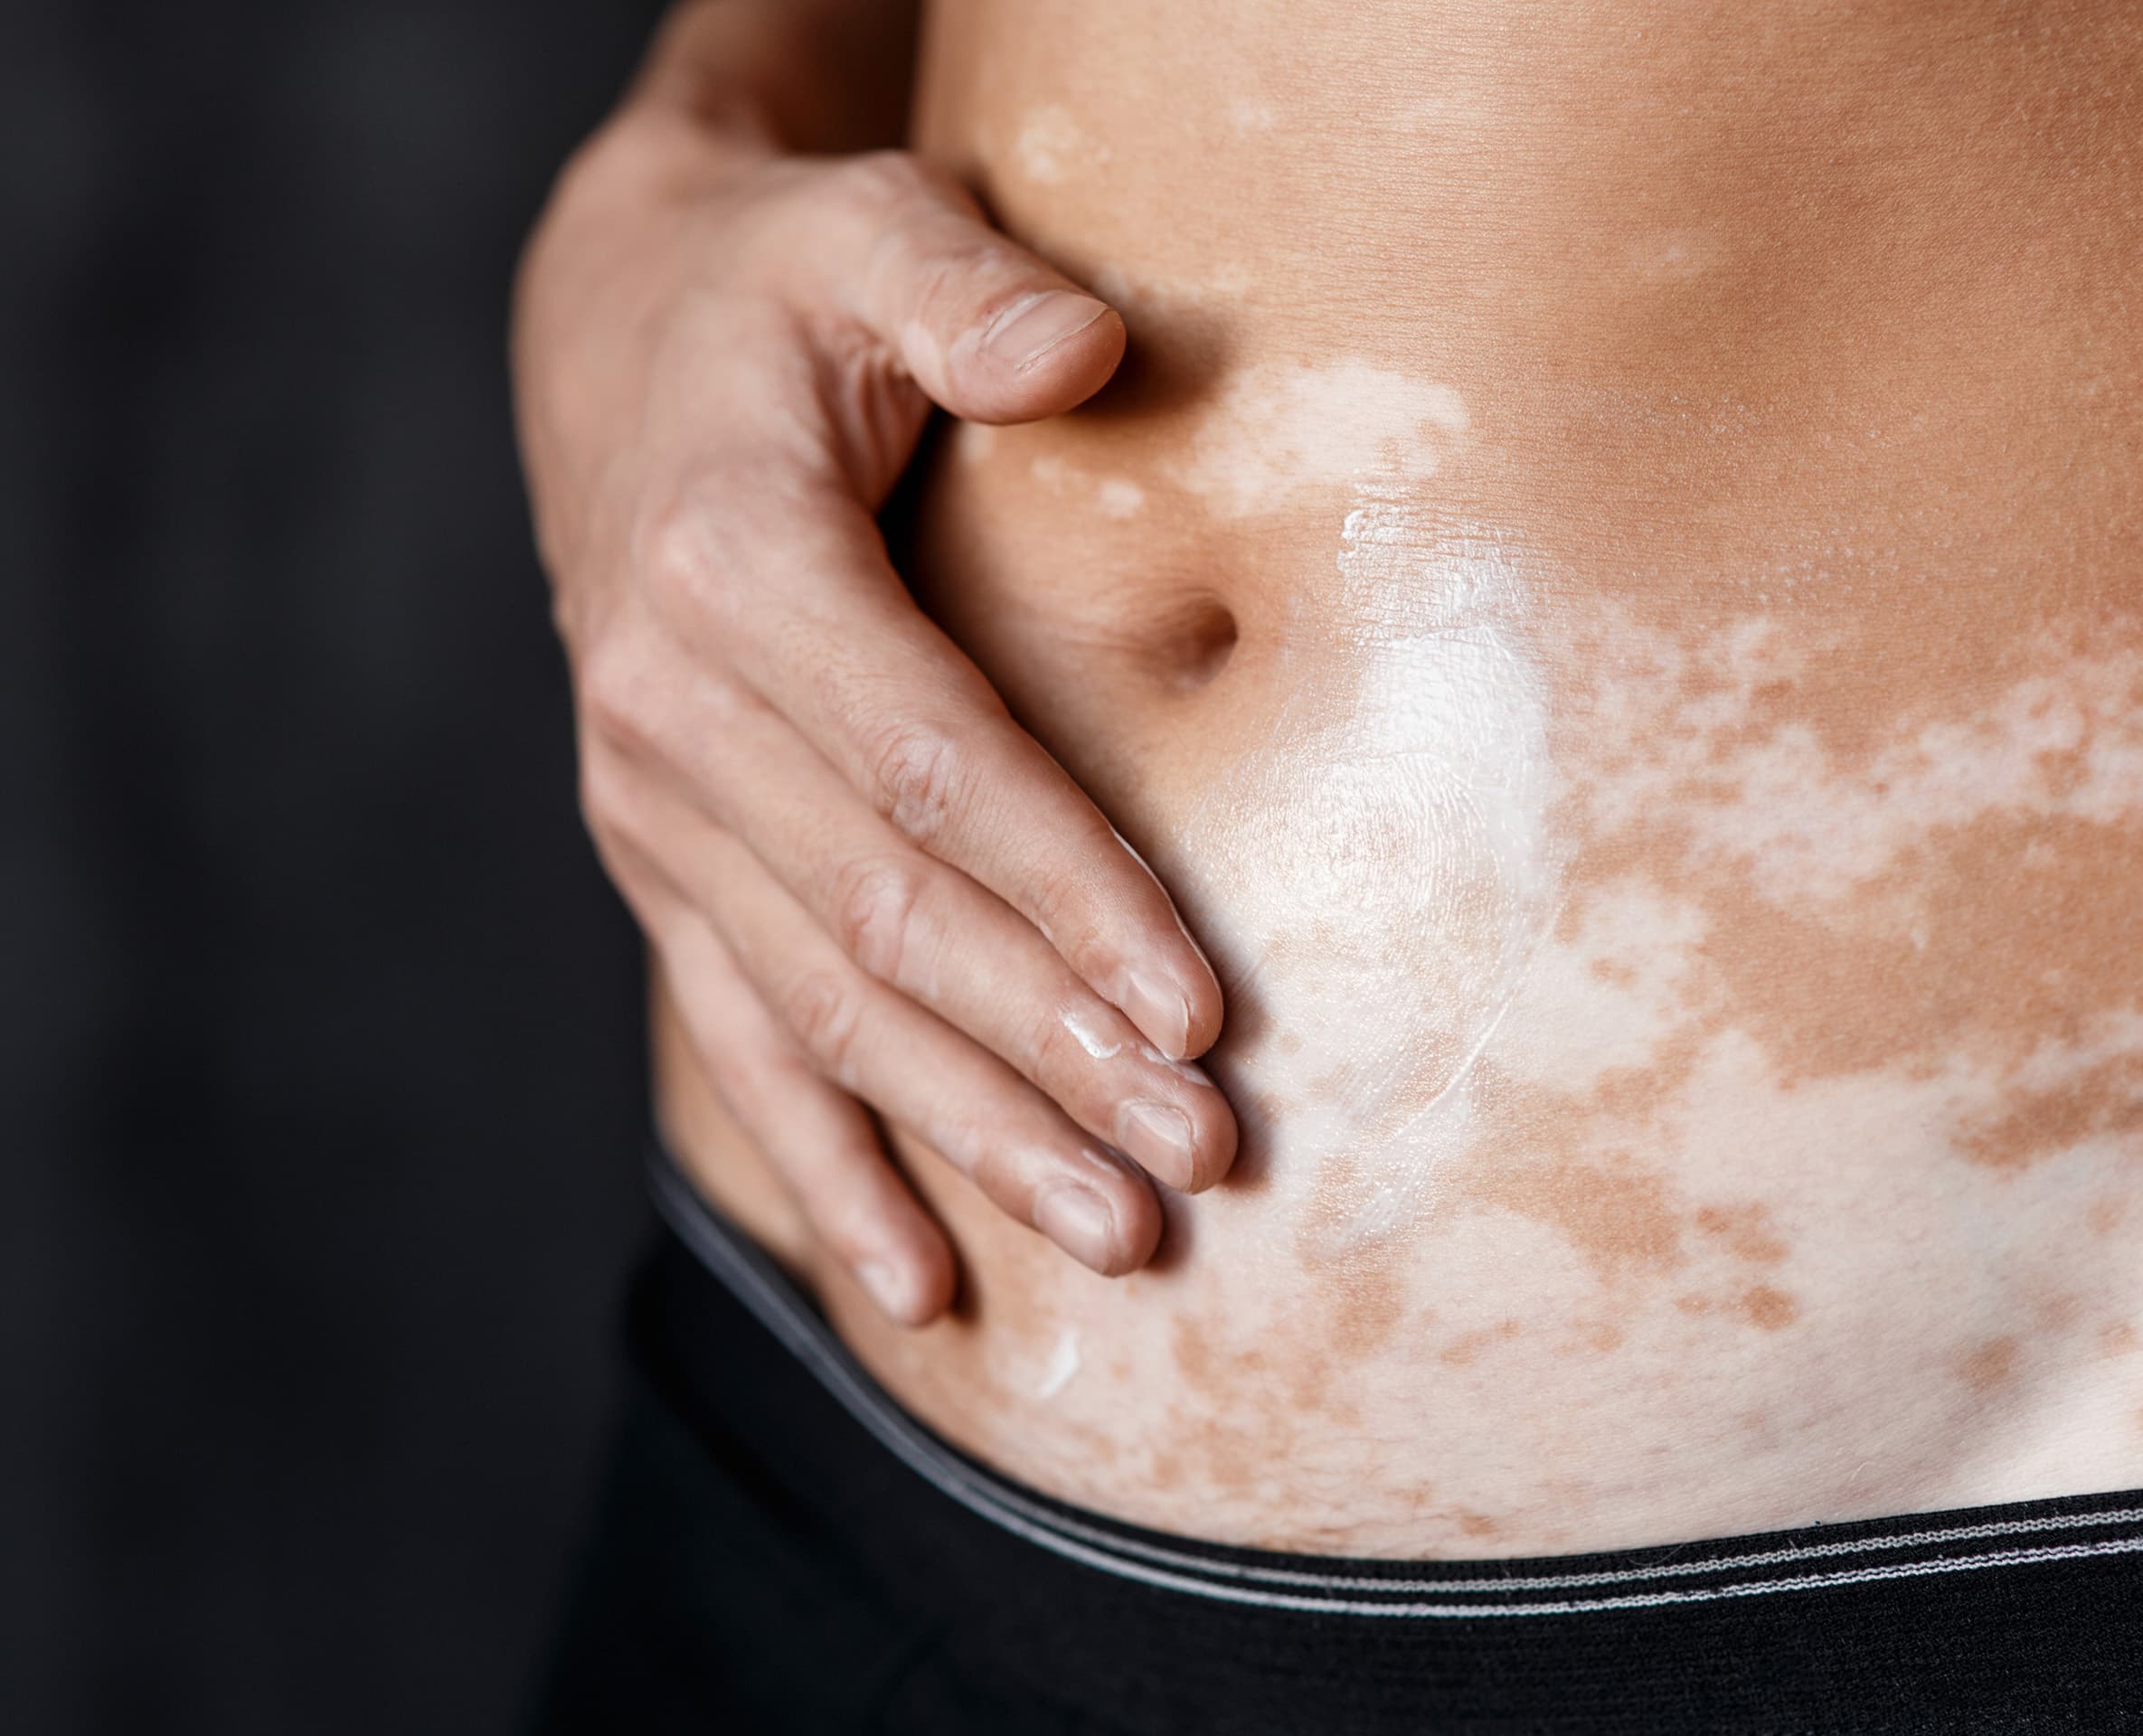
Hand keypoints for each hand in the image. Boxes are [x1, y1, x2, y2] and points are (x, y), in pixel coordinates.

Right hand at [513, 114, 1233, 1323]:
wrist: (618, 355)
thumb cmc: (783, 296)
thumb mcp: (863, 230)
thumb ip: (965, 288)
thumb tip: (1086, 350)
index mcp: (730, 568)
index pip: (930, 766)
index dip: (1068, 893)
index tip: (1199, 1011)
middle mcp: (667, 715)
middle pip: (890, 923)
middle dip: (1052, 1053)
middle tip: (1202, 1157)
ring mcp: (652, 814)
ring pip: (829, 1012)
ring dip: (976, 1136)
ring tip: (1120, 1235)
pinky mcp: (665, 872)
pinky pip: (745, 1043)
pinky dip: (833, 1167)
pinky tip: (921, 1283)